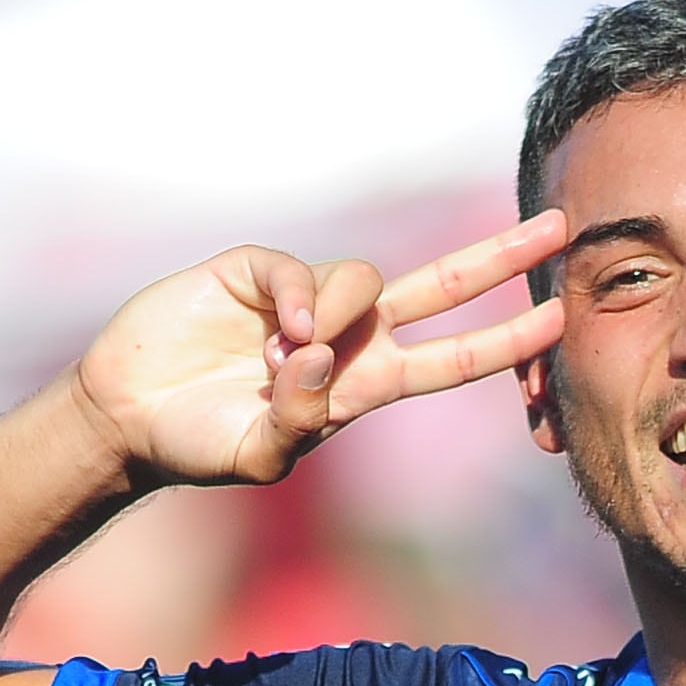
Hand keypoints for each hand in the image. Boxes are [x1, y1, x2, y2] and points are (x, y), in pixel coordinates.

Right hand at [72, 213, 568, 486]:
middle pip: (440, 287)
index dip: (504, 341)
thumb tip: (322, 357)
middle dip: (500, 258)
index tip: (557, 318)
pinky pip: (302, 271)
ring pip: (363, 281)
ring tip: (282, 360)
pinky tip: (276, 336)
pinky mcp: (259, 271)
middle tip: (559, 226)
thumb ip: (299, 422)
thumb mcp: (258, 459)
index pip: (450, 360)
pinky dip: (300, 299)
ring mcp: (305, 300)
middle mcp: (346, 337)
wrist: (127, 413)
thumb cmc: (197, 445)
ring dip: (339, 317)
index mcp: (361, 386)